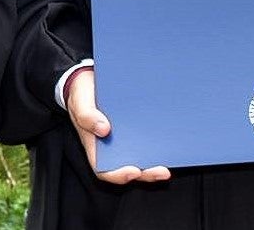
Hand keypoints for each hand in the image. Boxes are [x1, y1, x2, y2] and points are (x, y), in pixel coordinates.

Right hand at [66, 69, 171, 184]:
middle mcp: (114, 147)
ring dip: (158, 161)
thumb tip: (104, 130)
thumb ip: (86, 116)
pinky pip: (151, 138)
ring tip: (172, 156)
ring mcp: (128, 139)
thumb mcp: (80, 102)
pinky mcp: (139, 128)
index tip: (134, 171)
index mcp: (96, 147)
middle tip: (162, 171)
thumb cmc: (82, 95)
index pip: (106, 171)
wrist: (90, 79)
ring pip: (144, 156)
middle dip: (147, 173)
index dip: (120, 175)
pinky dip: (162, 141)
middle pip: (131, 168)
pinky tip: (173, 135)